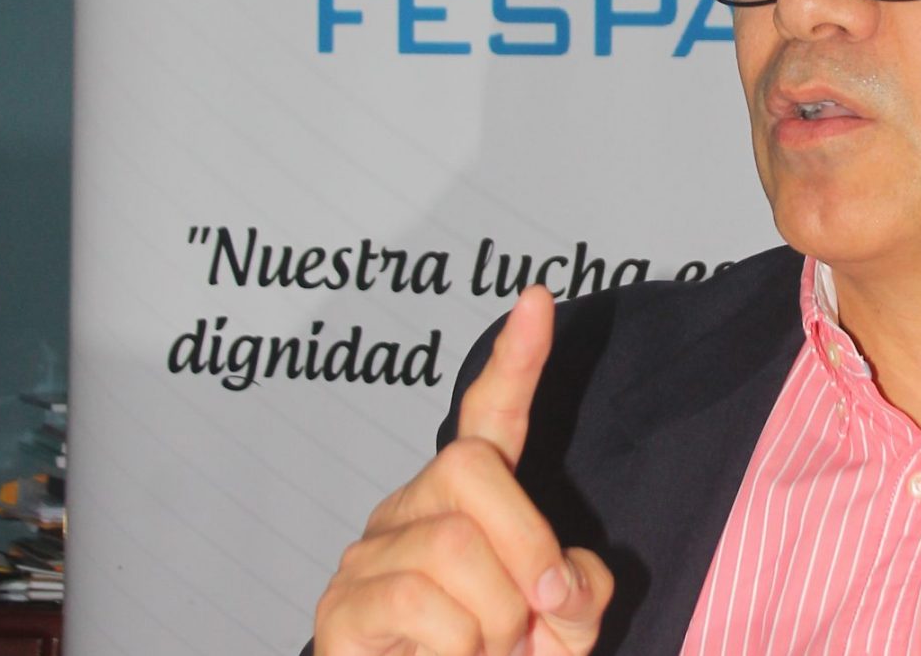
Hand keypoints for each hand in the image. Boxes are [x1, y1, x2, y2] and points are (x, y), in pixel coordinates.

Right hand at [313, 287, 613, 655]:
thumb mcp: (562, 627)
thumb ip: (578, 588)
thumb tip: (556, 578)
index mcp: (469, 503)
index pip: (489, 416)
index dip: (516, 360)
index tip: (539, 299)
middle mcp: (412, 511)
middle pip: (470, 466)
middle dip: (527, 541)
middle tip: (538, 611)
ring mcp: (369, 555)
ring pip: (452, 545)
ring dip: (494, 619)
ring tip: (482, 650)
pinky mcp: (341, 608)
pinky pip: (415, 602)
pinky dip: (458, 648)